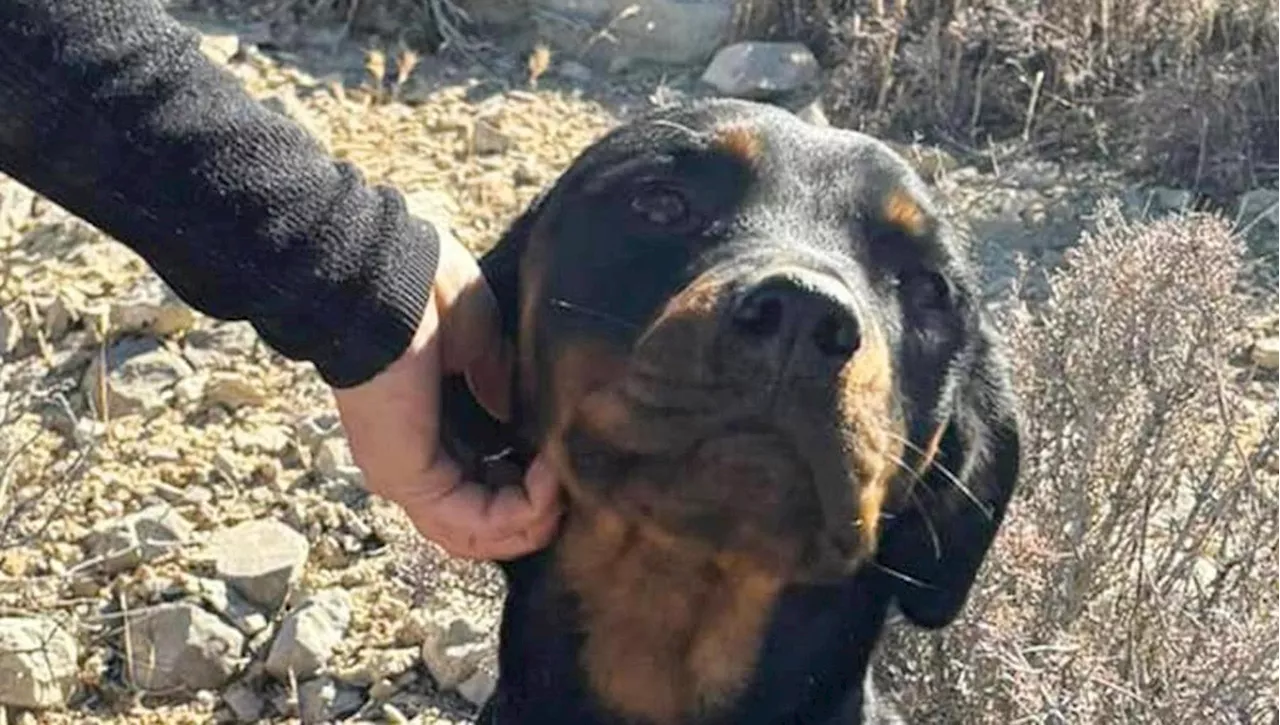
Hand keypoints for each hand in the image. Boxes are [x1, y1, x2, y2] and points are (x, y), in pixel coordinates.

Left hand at [330, 233, 562, 559]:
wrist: (384, 277)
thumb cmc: (424, 291)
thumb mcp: (479, 339)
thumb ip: (497, 377)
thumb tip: (517, 409)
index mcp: (427, 431)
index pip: (478, 489)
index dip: (526, 489)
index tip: (562, 462)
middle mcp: (414, 465)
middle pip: (481, 528)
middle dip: (536, 516)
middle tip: (572, 487)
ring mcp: (408, 478)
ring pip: (478, 537)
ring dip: (534, 520)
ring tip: (567, 487)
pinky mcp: (412, 479)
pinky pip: (475, 521)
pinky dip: (522, 509)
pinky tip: (551, 475)